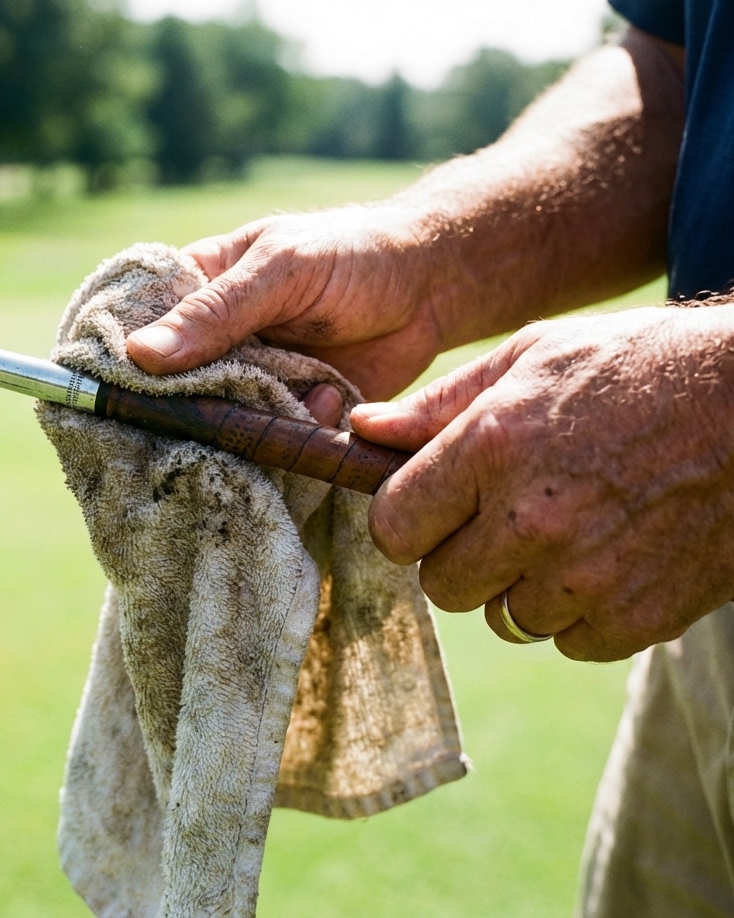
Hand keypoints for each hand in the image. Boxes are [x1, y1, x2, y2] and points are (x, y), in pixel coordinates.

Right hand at [125, 207, 445, 399]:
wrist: (431, 288)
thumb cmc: (350, 256)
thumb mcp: (280, 271)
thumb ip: (216, 312)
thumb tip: (140, 355)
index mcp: (200, 290)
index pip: (139, 329)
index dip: (123, 361)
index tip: (114, 392)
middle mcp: (217, 342)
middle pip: (174, 388)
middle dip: (189, 405)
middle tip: (224, 402)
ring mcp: (252, 380)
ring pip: (220, 420)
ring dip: (249, 419)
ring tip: (296, 389)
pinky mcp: (289, 413)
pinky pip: (269, 439)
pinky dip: (294, 429)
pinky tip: (329, 397)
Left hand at [351, 305, 733, 661]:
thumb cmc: (637, 366)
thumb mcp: (530, 357)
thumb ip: (437, 405)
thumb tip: (362, 430)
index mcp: (491, 448)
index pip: (393, 528)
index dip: (405, 519)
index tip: (429, 506)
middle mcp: (530, 521)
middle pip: (440, 585)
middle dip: (458, 554)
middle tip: (498, 516)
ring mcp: (586, 577)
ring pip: (503, 618)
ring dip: (518, 585)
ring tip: (563, 531)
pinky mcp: (637, 618)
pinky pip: (568, 642)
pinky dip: (577, 611)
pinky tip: (606, 557)